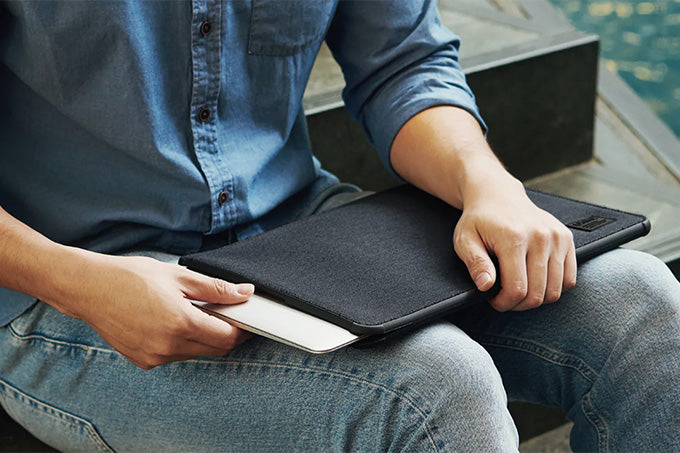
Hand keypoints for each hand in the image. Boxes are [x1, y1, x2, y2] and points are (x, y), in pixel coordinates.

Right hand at [47, 250, 253, 368]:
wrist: (89, 288)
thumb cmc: (130, 277)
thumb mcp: (179, 276)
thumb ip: (216, 289)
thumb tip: (245, 293)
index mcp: (180, 323)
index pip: (226, 337)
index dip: (242, 329)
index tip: (248, 319)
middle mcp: (168, 346)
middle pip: (214, 348)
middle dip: (227, 334)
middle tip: (228, 313)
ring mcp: (154, 357)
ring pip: (195, 353)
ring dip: (204, 338)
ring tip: (197, 313)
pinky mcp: (144, 361)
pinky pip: (175, 355)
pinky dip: (183, 342)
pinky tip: (176, 323)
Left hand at [453, 178, 576, 311]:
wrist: (497, 194)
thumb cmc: (479, 219)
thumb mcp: (465, 240)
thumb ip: (476, 264)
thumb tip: (486, 286)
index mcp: (514, 238)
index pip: (517, 289)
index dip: (504, 303)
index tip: (494, 301)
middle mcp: (540, 237)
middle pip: (538, 293)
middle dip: (519, 305)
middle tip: (505, 298)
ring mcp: (557, 237)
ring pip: (556, 290)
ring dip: (537, 299)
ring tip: (519, 290)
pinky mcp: (566, 238)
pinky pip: (569, 279)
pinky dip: (554, 288)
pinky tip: (536, 281)